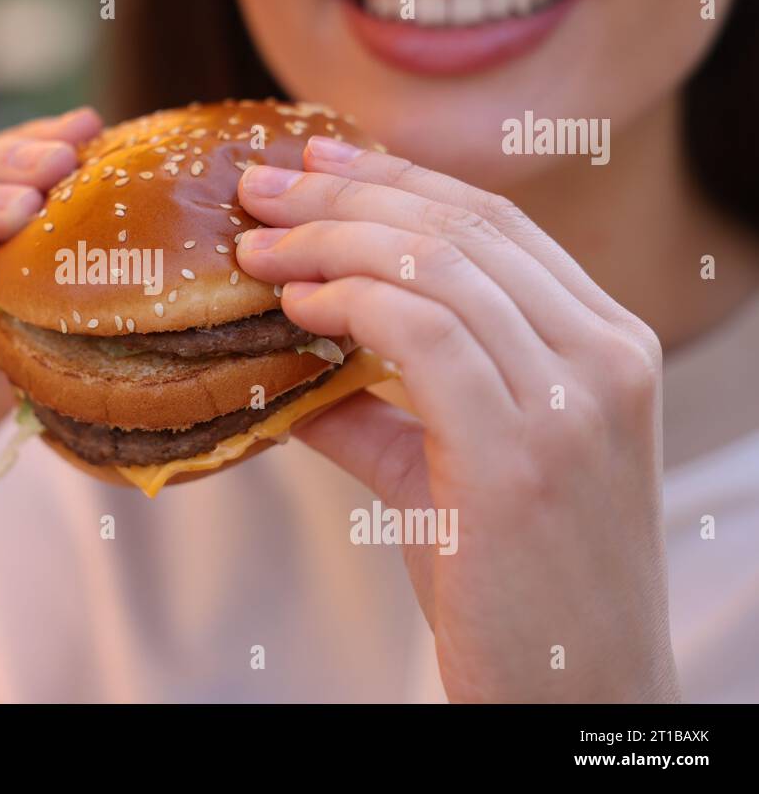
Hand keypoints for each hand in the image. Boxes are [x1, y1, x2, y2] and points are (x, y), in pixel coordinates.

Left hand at [236, 135, 678, 702]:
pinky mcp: (522, 452)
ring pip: (438, 264)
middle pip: (461, 225)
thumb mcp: (450, 470)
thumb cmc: (514, 584)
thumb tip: (282, 360)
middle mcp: (604, 355)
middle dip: (347, 192)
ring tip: (255, 247)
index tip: (314, 165)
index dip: (395, 180)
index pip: (494, 224)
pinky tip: (295, 303)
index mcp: (604, 345)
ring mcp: (574, 399)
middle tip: (260, 186)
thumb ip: (375, 407)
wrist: (573, 693)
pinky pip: (424, 331)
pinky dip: (348, 301)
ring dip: (329, 240)